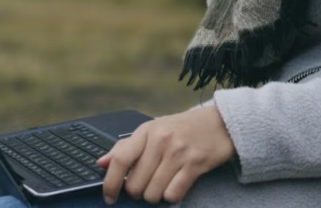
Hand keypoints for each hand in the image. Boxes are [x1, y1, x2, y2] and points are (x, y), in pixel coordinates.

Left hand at [98, 106, 234, 204]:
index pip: (120, 159)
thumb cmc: (181, 128)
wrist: (219, 123)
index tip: (109, 197)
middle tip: (146, 185)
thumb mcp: (153, 130)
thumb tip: (101, 164)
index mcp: (146, 131)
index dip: (110, 183)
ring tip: (161, 185)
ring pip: (153, 194)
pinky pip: (173, 195)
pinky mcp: (195, 165)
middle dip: (138, 192)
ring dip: (155, 196)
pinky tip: (175, 185)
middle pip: (135, 184)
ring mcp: (178, 153)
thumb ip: (126, 147)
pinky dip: (171, 196)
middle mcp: (161, 140)